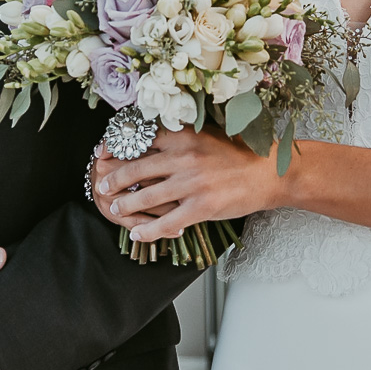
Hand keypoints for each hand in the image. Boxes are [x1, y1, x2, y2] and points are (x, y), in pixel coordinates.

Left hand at [95, 128, 286, 242]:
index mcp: (183, 136)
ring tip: (115, 209)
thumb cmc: (239, 153)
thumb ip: (178, 138)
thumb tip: (147, 142)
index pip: (140, 141)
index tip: (103, 154)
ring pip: (146, 196)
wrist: (269, 173)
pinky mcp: (201, 207)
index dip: (117, 148)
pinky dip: (148, 230)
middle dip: (113, 179)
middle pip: (136, 168)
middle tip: (101, 186)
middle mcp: (184, 157)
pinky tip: (138, 234)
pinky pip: (166, 222)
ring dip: (125, 205)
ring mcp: (192, 183)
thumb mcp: (206, 135)